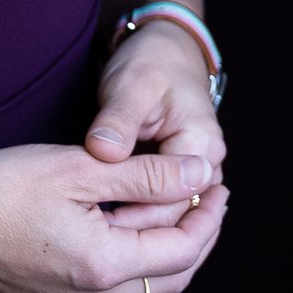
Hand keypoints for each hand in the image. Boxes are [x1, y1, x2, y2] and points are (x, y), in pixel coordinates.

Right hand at [0, 143, 228, 292]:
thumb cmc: (2, 186)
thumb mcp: (82, 167)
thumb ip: (148, 173)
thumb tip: (200, 173)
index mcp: (102, 265)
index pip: (183, 250)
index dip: (209, 216)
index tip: (219, 184)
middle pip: (169, 278)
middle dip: (196, 236)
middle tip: (207, 196)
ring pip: (138, 286)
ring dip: (162, 249)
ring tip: (170, 206)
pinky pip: (106, 289)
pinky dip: (128, 259)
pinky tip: (124, 225)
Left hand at [84, 19, 226, 230]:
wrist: (164, 50)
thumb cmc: (150, 63)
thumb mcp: (130, 86)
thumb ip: (118, 121)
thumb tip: (103, 151)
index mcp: (201, 145)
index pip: (171, 201)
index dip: (132, 217)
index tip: (91, 224)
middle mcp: (207, 166)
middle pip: (174, 217)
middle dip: (133, 232)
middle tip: (85, 243)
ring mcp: (196, 174)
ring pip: (170, 218)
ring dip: (136, 231)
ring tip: (91, 241)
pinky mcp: (180, 176)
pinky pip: (164, 209)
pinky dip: (139, 220)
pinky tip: (104, 228)